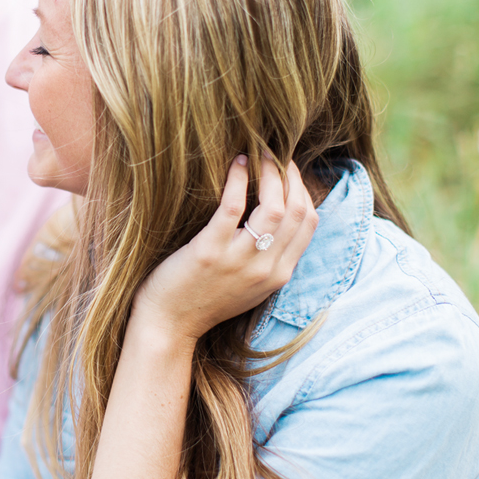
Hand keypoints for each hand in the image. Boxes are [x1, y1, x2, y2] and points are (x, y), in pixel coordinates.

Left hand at [131, 155, 318, 346]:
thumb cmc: (204, 299)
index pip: (309, 222)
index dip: (303, 189)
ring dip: (269, 173)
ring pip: (273, 207)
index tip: (289, 169)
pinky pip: (232, 207)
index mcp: (280, 275)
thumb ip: (268, 257)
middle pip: (296, 210)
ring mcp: (239, 261)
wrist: (170, 325)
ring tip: (257, 153)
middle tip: (274, 153)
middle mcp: (266, 268)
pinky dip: (237, 180)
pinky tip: (235, 164)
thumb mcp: (250, 284)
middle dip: (290, 175)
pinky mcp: (210, 252)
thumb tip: (278, 216)